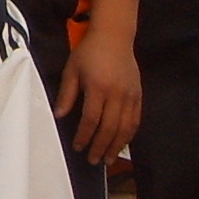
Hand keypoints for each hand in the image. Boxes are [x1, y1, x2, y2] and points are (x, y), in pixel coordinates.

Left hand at [57, 22, 142, 162]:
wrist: (114, 37)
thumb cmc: (88, 52)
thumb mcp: (71, 69)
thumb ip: (67, 94)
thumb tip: (59, 115)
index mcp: (98, 88)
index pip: (91, 119)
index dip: (84, 136)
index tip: (77, 147)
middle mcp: (117, 95)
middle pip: (110, 128)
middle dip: (101, 147)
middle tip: (93, 160)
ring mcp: (131, 96)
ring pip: (125, 128)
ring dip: (117, 146)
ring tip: (108, 159)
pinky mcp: (139, 96)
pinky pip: (136, 120)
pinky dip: (129, 135)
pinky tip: (122, 144)